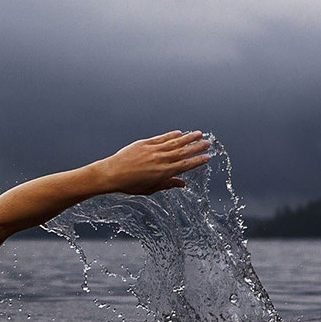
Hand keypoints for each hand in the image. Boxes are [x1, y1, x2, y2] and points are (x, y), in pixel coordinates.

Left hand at [92, 130, 210, 194]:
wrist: (111, 173)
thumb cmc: (130, 184)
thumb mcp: (150, 188)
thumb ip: (167, 184)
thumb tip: (182, 184)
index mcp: (163, 173)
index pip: (185, 165)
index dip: (197, 161)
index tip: (207, 157)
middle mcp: (160, 160)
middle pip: (183, 152)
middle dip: (197, 147)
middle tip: (208, 143)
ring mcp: (153, 150)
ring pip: (174, 142)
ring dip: (188, 138)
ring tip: (199, 133)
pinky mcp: (145, 143)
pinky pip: (161, 138)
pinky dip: (171, 135)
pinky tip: (180, 133)